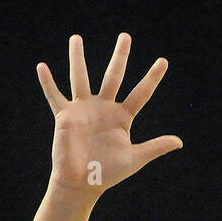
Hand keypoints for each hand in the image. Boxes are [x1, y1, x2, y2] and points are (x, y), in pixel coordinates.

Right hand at [37, 33, 181, 204]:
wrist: (82, 183)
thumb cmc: (108, 173)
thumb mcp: (135, 159)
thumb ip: (155, 147)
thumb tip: (179, 142)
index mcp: (122, 117)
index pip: (141, 93)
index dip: (152, 78)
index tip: (163, 61)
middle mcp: (104, 108)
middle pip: (113, 76)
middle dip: (120, 57)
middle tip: (125, 37)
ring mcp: (84, 110)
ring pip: (81, 78)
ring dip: (77, 58)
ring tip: (76, 38)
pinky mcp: (65, 116)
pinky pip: (55, 96)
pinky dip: (48, 83)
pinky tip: (42, 67)